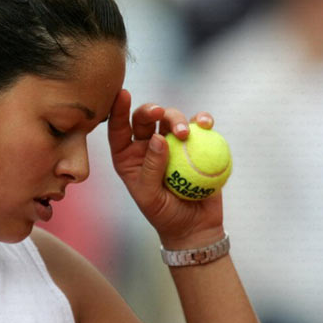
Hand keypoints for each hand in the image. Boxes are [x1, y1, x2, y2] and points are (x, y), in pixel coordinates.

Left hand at [108, 89, 224, 249]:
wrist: (194, 227)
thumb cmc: (164, 215)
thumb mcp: (150, 196)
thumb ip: (151, 168)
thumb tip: (157, 138)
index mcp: (127, 156)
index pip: (118, 129)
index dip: (118, 110)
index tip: (123, 94)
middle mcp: (146, 145)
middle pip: (145, 118)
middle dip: (151, 110)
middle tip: (159, 113)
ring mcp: (171, 143)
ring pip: (170, 118)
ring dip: (176, 118)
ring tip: (185, 133)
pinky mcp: (195, 145)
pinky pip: (198, 127)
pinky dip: (202, 120)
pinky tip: (205, 122)